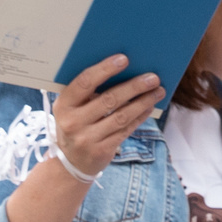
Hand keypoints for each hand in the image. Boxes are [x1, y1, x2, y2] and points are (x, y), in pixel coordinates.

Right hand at [50, 54, 160, 176]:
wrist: (71, 162)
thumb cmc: (75, 124)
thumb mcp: (71, 108)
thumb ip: (87, 92)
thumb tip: (120, 68)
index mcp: (63, 104)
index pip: (85, 82)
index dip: (105, 69)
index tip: (124, 59)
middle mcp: (73, 121)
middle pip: (109, 99)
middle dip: (134, 87)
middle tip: (152, 77)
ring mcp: (88, 138)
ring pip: (121, 116)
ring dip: (142, 102)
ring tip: (158, 91)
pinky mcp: (102, 150)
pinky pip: (126, 130)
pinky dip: (140, 117)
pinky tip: (149, 107)